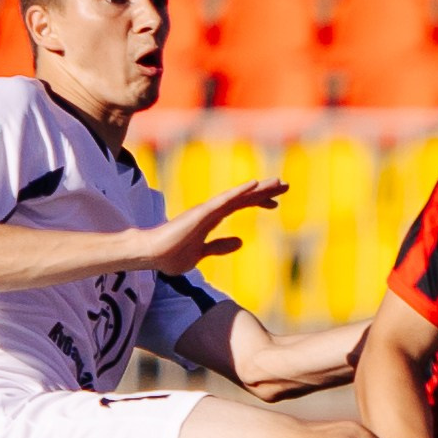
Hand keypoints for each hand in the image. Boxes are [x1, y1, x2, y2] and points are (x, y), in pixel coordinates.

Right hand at [140, 179, 288, 275]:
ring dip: (258, 188)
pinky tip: (254, 185)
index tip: (276, 204)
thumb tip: (241, 242)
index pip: (240, 206)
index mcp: (211, 219)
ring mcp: (206, 211)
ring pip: (237, 196)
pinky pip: (224, 201)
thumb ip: (220, 246)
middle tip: (286, 185)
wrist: (151, 255)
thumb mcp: (202, 253)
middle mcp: (211, 211)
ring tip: (277, 181)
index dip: (258, 203)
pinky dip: (240, 192)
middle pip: (243, 197)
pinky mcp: (201, 214)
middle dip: (264, 191)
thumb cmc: (171, 254)